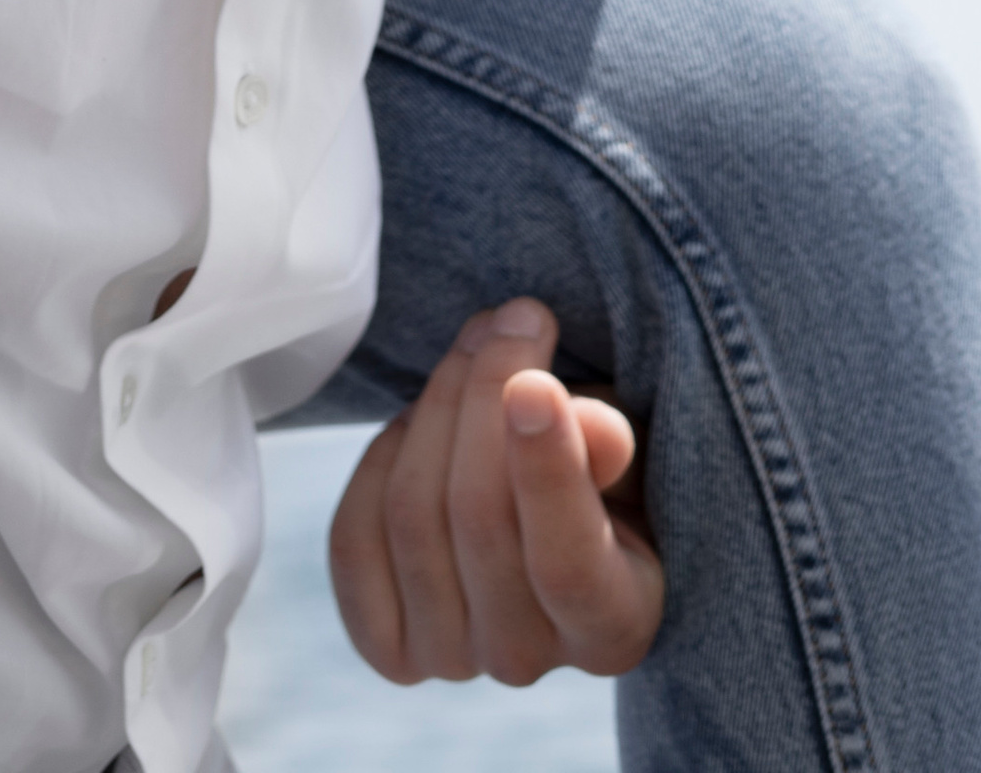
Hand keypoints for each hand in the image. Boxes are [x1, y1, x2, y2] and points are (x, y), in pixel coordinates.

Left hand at [329, 301, 661, 688]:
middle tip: (508, 320)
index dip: (547, 471)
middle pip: (477, 517)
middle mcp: (528, 660)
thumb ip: (606, 446)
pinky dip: (377, 462)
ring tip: (470, 351)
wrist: (537, 529)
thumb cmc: (595, 482)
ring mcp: (450, 659)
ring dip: (435, 406)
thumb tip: (586, 423)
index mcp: (612, 627)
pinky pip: (355, 538)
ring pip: (412, 514)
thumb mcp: (625, 458)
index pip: (570, 565)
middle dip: (483, 394)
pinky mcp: (386, 643)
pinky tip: (415, 425)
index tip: (534, 382)